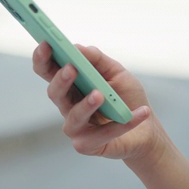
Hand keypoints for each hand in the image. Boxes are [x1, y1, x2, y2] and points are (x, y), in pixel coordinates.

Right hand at [32, 42, 161, 161]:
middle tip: (71, 68)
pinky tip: (141, 113)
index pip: (48, 71)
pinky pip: (103, 134)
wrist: (146, 129)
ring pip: (74, 116)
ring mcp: (76, 128)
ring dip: (86, 105)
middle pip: (55, 93)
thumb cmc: (127, 98)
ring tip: (99, 95)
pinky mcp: (87, 145)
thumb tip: (78, 48)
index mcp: (71, 86)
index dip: (42, 58)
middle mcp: (68, 106)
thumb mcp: (117, 73)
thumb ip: (99, 61)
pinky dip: (124, 123)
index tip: (45, 43)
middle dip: (61, 80)